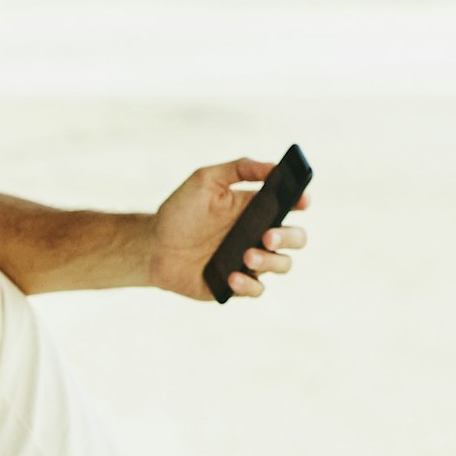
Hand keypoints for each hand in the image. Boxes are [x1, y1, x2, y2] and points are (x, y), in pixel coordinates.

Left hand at [146, 156, 312, 303]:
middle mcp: (258, 235)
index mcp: (255, 208)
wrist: (154, 247)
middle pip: (296, 238)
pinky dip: (249, 285)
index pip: (291, 205)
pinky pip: (257, 289)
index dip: (301, 201)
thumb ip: (239, 168)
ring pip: (282, 264)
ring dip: (270, 261)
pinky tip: (232, 276)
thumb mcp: (205, 179)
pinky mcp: (237, 284)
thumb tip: (274, 166)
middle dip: (290, 236)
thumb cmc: (180, 211)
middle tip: (267, 235)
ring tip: (247, 256)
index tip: (301, 201)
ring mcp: (250, 261)